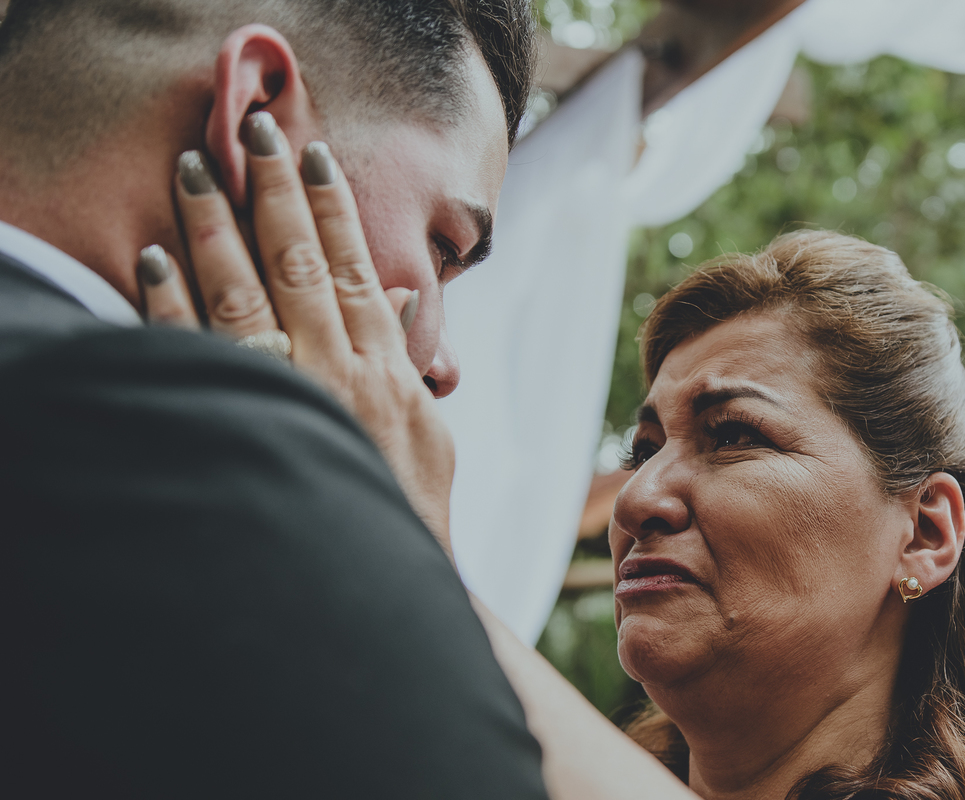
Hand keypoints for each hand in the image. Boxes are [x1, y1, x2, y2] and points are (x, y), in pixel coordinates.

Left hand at [137, 111, 453, 555]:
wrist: (365, 582)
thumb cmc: (407, 512)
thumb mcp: (431, 437)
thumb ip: (411, 363)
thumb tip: (400, 299)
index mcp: (384, 370)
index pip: (356, 269)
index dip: (335, 208)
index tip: (316, 156)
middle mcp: (334, 370)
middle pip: (300, 261)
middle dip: (276, 189)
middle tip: (255, 130)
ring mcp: (284, 395)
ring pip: (246, 291)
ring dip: (217, 225)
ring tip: (195, 168)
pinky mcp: (239, 425)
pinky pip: (198, 354)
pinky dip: (172, 304)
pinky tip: (153, 259)